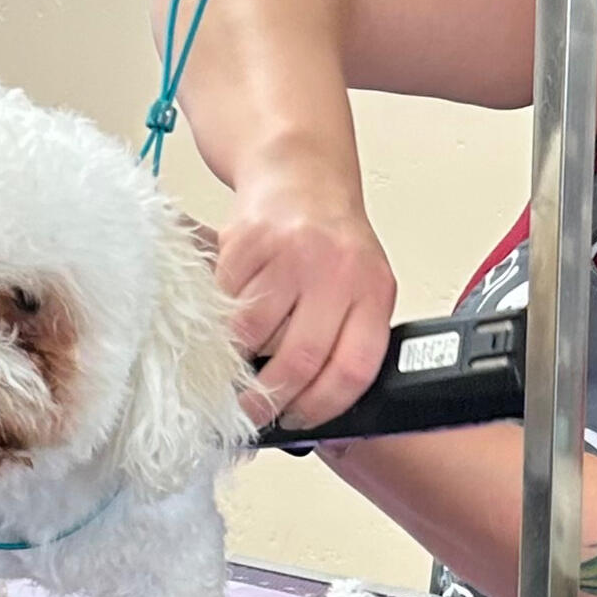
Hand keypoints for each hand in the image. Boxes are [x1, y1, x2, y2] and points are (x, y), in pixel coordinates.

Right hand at [206, 160, 396, 430]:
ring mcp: (291, 256)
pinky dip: (221, 324)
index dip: (322, 408)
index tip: (299, 422)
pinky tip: (227, 323)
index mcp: (374, 292)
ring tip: (236, 366)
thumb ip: (348, 338)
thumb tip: (316, 407)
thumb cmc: (331, 241)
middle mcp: (336, 272)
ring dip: (239, 361)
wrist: (299, 174)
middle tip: (253, 411)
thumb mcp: (362, 286)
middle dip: (270, 399)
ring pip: (255, 336)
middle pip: (300, 360)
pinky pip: (226, 304)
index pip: (354, 370)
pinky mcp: (249, 244)